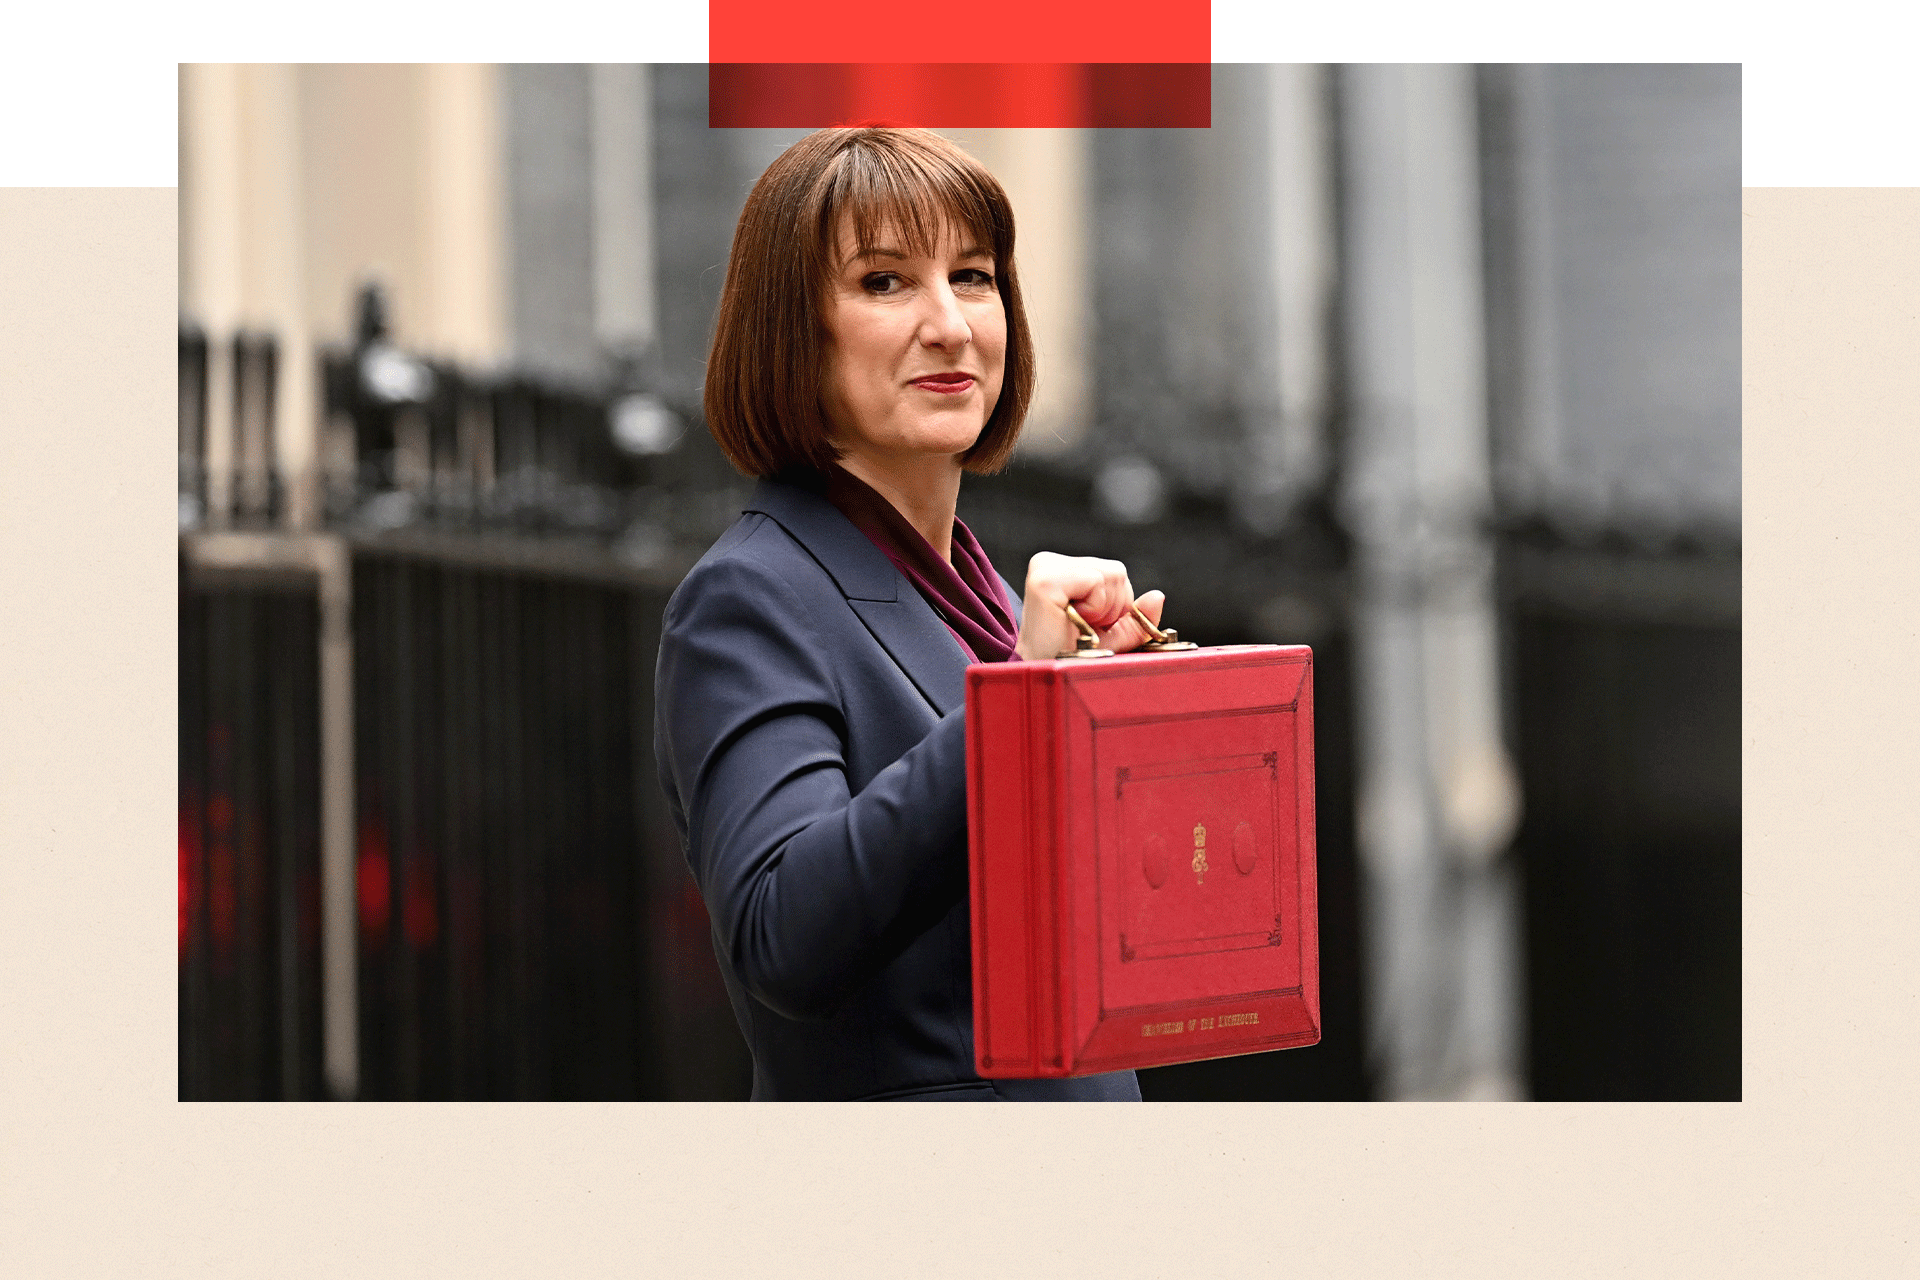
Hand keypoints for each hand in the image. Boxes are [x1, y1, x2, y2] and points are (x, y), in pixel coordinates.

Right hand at [1014, 551, 1167, 660]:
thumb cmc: (1070, 659)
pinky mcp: (1044, 579)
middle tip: (1083, 628)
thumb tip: (1158, 597)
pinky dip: (1095, 608)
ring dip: (1104, 609)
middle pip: (1117, 570)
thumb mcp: (1110, 637)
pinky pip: (1096, 581)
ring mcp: (1045, 567)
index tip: (1088, 626)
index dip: (1114, 606)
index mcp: (1062, 569)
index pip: (1115, 572)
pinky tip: (1072, 620)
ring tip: (1077, 625)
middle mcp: (1050, 561)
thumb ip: (1134, 618)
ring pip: (1113, 573)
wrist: (1045, 678)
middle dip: (1111, 607)